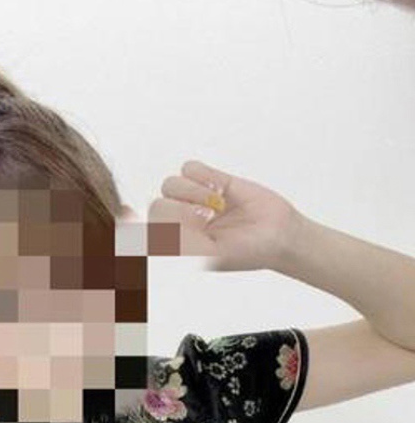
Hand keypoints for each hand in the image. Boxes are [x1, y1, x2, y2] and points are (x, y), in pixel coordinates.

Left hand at [149, 160, 301, 271]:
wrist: (278, 235)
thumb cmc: (246, 251)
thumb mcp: (208, 255)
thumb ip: (179, 242)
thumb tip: (157, 225)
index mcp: (177, 242)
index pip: (148, 230)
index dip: (145, 225)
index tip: (155, 223)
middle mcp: (182, 221)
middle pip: (157, 204)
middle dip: (180, 210)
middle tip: (205, 219)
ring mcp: (195, 199)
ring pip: (171, 183)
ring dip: (193, 192)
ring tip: (216, 205)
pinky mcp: (212, 180)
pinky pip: (190, 167)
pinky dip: (204, 175)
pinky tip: (221, 188)